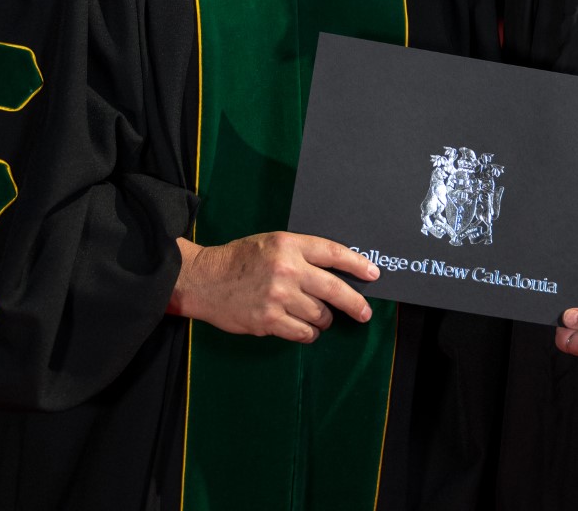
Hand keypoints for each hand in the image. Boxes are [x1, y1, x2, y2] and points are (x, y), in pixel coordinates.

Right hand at [169, 233, 380, 343]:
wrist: (205, 280)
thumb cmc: (240, 260)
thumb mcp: (272, 244)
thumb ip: (302, 254)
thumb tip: (337, 271)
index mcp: (289, 245)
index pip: (333, 253)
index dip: (357, 265)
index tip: (373, 274)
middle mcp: (286, 270)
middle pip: (334, 289)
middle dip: (354, 303)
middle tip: (364, 312)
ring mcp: (278, 297)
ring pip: (320, 314)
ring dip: (324, 319)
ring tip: (318, 317)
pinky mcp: (268, 320)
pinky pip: (303, 332)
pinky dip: (309, 333)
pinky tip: (305, 328)